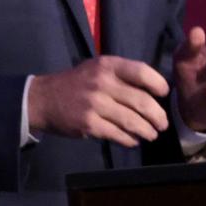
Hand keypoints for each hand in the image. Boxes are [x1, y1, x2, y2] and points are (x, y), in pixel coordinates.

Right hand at [28, 56, 169, 147]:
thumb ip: (122, 76)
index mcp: (106, 65)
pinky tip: (132, 140)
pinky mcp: (89, 124)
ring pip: (133, 122)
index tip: (163, 94)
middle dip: (158, 117)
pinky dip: (130, 140)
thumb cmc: (76, 84)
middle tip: (162, 123)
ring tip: (151, 134)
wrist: (42, 99)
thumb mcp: (96, 69)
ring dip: (148, 131)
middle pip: (142, 102)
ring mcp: (94, 104)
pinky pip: (119, 135)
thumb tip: (154, 91)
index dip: (158, 84)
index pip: (142, 72)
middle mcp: (101, 83)